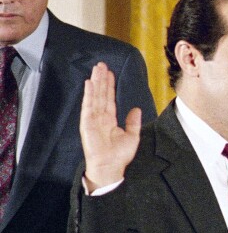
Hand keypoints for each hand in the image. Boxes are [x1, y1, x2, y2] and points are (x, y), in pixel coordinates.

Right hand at [81, 63, 141, 191]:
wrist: (110, 167)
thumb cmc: (119, 155)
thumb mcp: (132, 136)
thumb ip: (133, 122)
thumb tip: (136, 109)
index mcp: (109, 120)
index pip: (109, 98)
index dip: (109, 86)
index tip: (110, 73)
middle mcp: (100, 117)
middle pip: (101, 94)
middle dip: (101, 79)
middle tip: (101, 65)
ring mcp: (92, 119)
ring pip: (95, 96)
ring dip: (96, 82)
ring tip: (97, 69)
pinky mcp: (87, 123)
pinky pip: (88, 106)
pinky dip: (88, 94)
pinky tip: (89, 83)